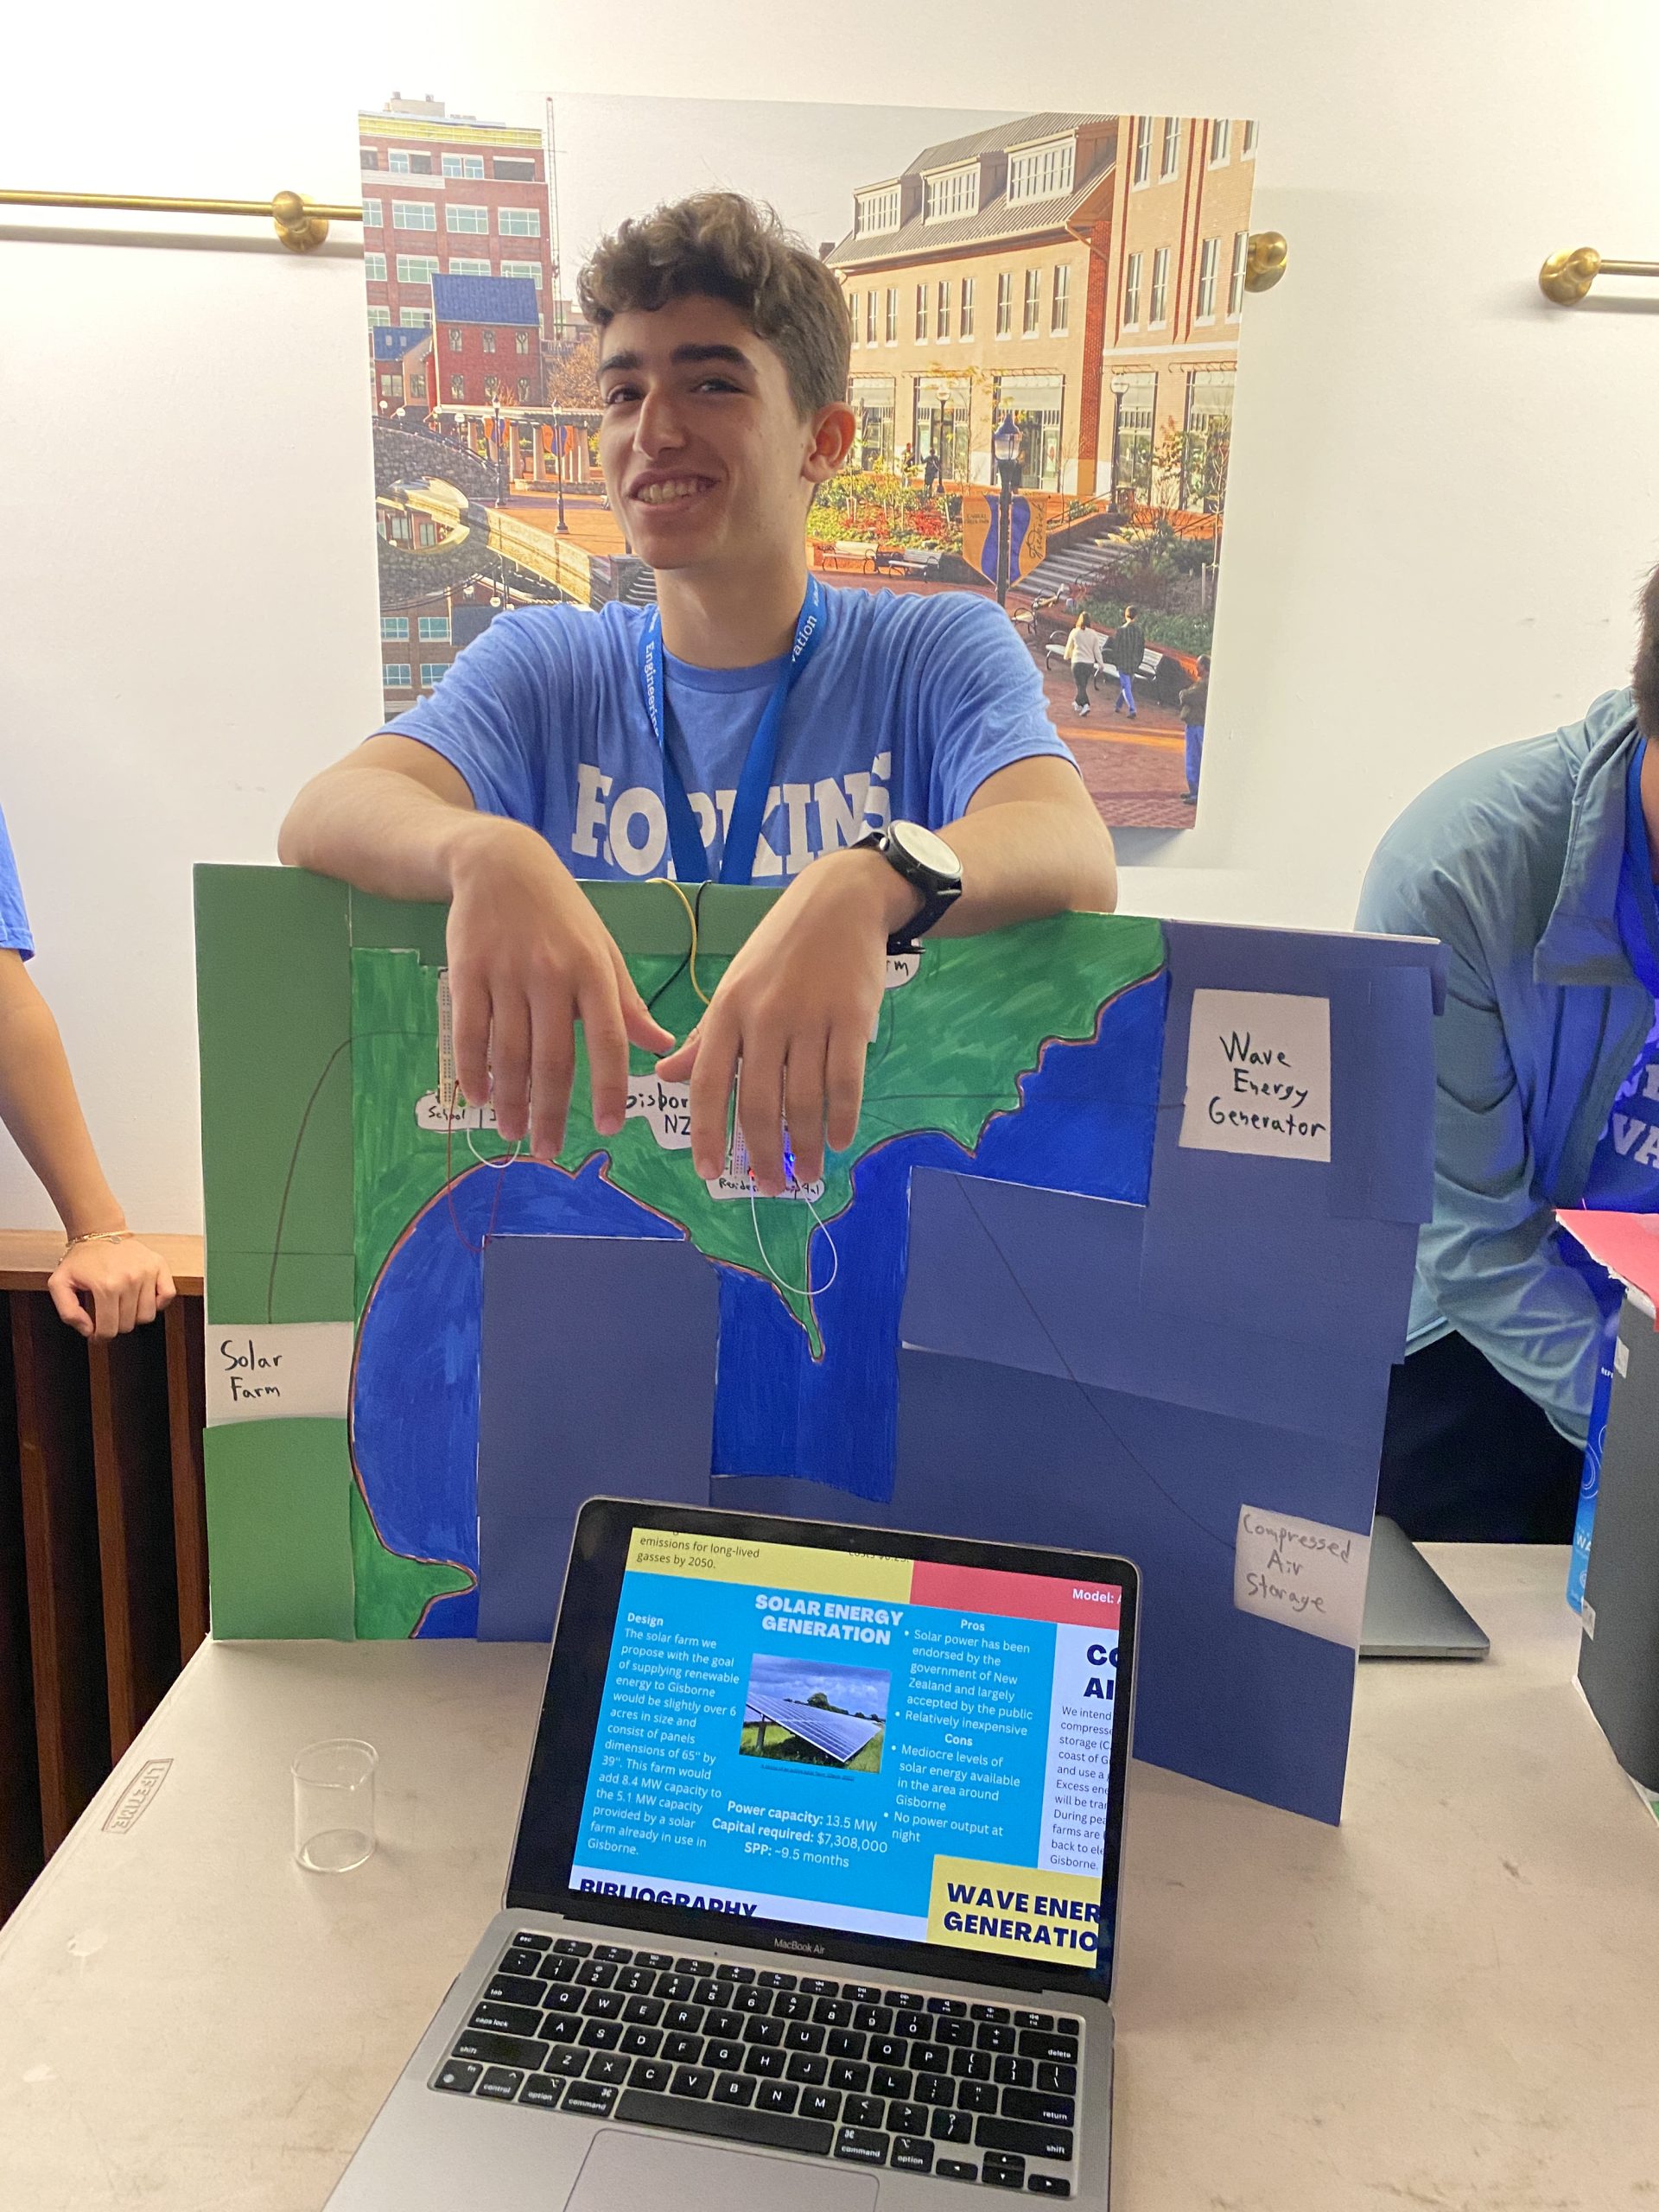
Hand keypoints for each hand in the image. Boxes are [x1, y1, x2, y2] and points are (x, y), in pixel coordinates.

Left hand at [48, 1236, 176, 1339]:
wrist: (99, 1232)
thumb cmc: (81, 1258)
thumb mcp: (59, 1283)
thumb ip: (67, 1312)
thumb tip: (89, 1330)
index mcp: (105, 1286)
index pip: (109, 1329)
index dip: (101, 1337)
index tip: (97, 1334)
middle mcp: (129, 1280)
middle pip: (128, 1325)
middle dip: (115, 1325)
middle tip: (107, 1315)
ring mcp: (147, 1272)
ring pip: (147, 1315)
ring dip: (134, 1316)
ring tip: (123, 1306)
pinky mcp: (159, 1266)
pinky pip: (168, 1296)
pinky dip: (158, 1303)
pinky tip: (143, 1298)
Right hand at [447, 820, 673, 1158]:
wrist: (501, 863)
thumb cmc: (563, 914)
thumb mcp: (603, 950)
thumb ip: (627, 1003)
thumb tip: (662, 1047)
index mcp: (594, 972)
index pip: (608, 1039)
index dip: (609, 1086)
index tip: (610, 1128)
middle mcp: (552, 975)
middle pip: (552, 1058)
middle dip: (551, 1112)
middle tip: (549, 1153)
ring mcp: (506, 973)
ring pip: (508, 1052)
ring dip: (511, 1100)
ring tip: (512, 1135)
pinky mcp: (466, 971)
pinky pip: (469, 1031)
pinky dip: (472, 1070)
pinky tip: (478, 1098)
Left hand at [656, 848, 917, 1195]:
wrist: (839, 902)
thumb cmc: (780, 948)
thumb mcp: (733, 985)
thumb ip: (705, 1037)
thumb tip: (664, 1076)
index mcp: (726, 1011)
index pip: (708, 1084)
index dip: (707, 1134)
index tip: (710, 1174)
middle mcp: (763, 1018)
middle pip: (758, 1103)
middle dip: (762, 1154)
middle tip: (769, 1187)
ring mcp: (810, 1019)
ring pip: (803, 1100)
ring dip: (803, 1146)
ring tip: (806, 1174)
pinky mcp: (852, 1018)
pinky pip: (845, 1081)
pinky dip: (842, 1118)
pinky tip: (838, 1140)